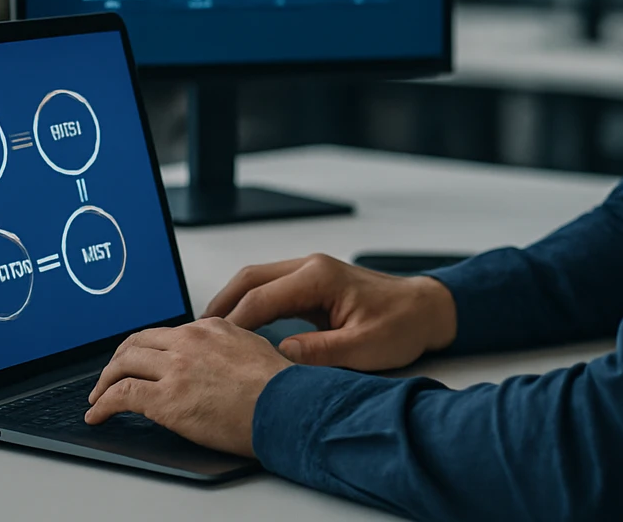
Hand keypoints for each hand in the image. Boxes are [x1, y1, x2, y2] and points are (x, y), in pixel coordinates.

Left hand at [85, 318, 289, 456]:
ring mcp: (175, 369)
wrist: (287, 408)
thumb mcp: (254, 349)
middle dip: (118, 360)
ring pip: (123, 365)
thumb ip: (227, 347)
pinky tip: (98, 415)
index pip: (165, 333)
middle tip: (110, 375)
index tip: (140, 360)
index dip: (146, 349)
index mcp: (209, 328)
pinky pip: (121, 395)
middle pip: (137, 343)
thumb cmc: (280, 388)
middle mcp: (188, 342)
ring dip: (105, 382)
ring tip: (98, 397)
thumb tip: (217, 357)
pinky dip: (103, 405)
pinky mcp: (166, 399)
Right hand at [206, 253, 457, 371]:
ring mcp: (309, 271)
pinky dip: (250, 303)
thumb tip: (280, 354)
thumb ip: (320, 352)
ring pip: (256, 279)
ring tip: (212, 332)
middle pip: (249, 278)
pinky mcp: (311, 282)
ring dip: (232, 302)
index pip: (261, 297)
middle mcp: (309, 266)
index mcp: (318, 277)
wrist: (425, 310)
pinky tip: (240, 326)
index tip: (216, 345)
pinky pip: (270, 287)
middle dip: (221, 304)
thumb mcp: (363, 348)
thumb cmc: (401, 324)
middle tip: (198, 333)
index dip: (234, 323)